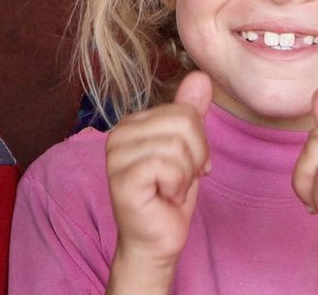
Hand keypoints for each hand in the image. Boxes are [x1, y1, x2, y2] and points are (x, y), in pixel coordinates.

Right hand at [106, 71, 211, 293]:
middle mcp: (119, 134)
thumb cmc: (169, 197)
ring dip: (185, 176)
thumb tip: (201, 76)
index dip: (198, 143)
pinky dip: (176, 186)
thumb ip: (190, 113)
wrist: (156, 241)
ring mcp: (116, 156)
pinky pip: (166, 166)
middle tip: (180, 180)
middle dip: (195, 157)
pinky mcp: (122, 178)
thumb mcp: (188, 150)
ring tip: (170, 190)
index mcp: (133, 123)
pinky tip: (163, 197)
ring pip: (177, 146)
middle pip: (184, 123)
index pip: (185, 112)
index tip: (185, 166)